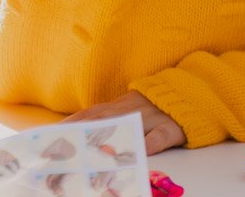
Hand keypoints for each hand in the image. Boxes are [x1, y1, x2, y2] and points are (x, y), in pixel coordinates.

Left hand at [63, 91, 186, 154]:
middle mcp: (132, 108)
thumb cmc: (160, 107)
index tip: (48, 135)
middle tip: (61, 147)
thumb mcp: (134, 110)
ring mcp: (152, 115)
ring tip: (88, 150)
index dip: (69, 124)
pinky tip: (140, 150)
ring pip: (126, 125)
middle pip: (101, 120)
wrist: (195, 93)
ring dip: (106, 137)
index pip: (89, 114)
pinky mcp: (173, 125)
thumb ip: (113, 121)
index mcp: (121, 105)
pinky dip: (150, 141)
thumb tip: (84, 136)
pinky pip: (160, 134)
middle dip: (79, 134)